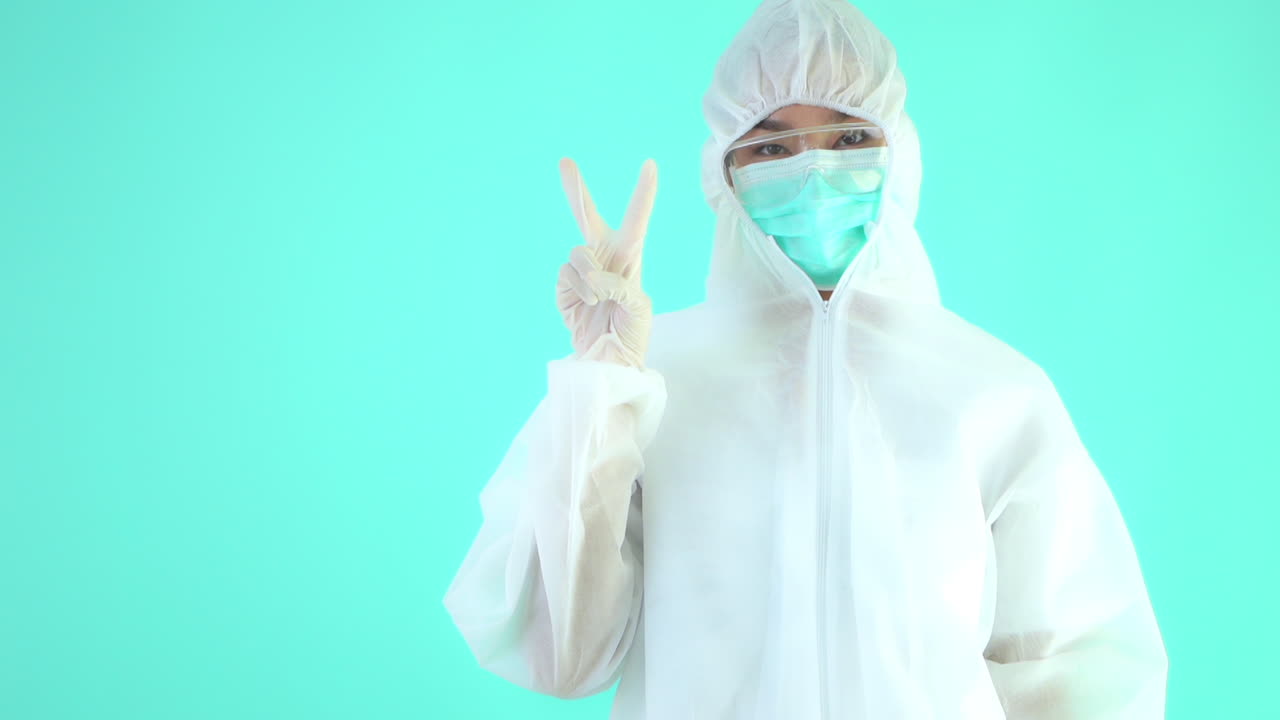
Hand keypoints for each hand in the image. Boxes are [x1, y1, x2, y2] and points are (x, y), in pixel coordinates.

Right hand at [556, 157, 657, 368]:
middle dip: (576, 191)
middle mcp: (605, 257)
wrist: (609, 358)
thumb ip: (618, 284)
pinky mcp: (565, 285)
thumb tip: (592, 277)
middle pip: (589, 217)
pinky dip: (579, 290)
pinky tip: (587, 304)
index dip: (644, 192)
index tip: (650, 165)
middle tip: (565, 162)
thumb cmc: (632, 332)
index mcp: (631, 256)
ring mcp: (583, 270)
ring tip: (601, 299)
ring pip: (578, 252)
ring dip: (590, 276)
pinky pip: (567, 274)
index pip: (637, 219)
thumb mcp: (639, 306)